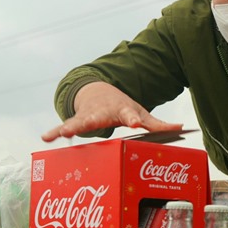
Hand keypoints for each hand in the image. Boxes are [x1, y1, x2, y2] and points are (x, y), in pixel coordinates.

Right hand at [41, 81, 182, 141]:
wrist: (98, 90)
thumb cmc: (121, 105)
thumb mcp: (140, 112)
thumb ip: (158, 124)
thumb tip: (181, 129)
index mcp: (121, 110)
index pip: (128, 114)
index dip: (132, 119)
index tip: (134, 123)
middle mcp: (103, 112)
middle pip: (98, 118)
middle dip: (93, 123)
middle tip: (89, 126)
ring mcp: (87, 115)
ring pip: (78, 122)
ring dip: (70, 127)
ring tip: (61, 133)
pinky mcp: (75, 120)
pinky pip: (64, 126)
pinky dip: (55, 132)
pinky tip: (46, 137)